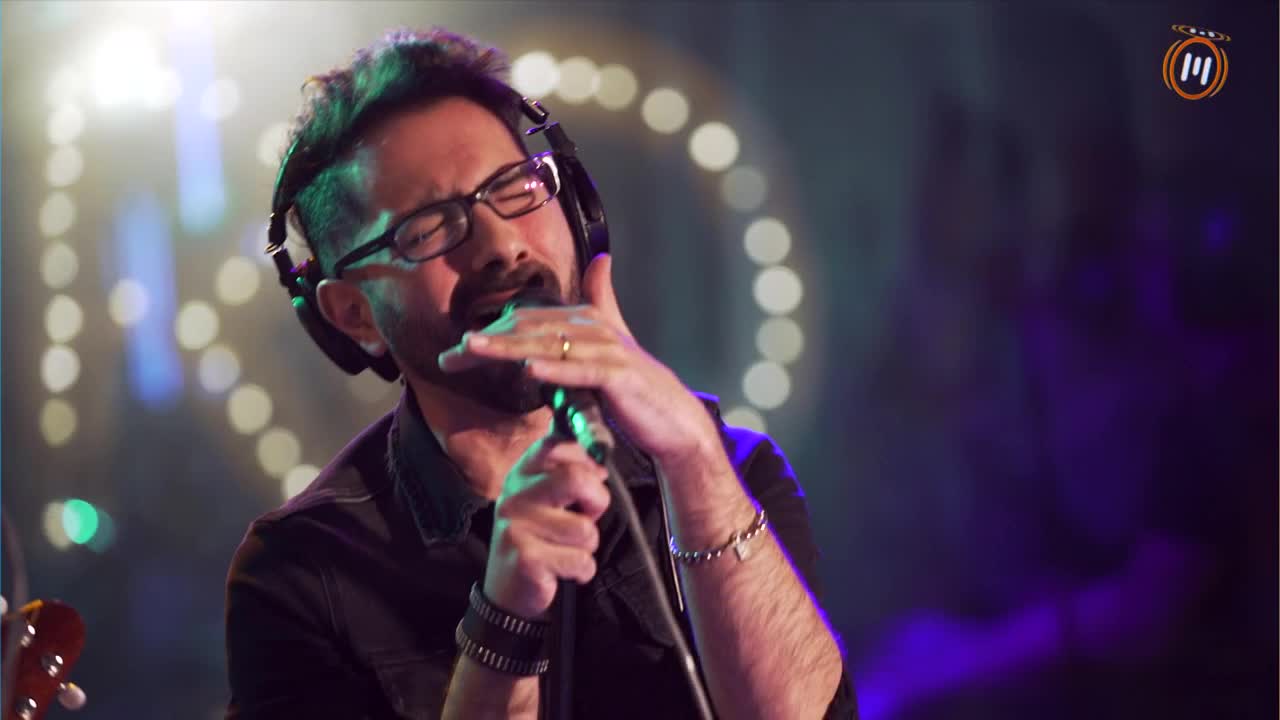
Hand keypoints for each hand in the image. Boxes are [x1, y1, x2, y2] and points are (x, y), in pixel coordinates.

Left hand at [439, 254, 730, 481]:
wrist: (673, 420)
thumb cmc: (635, 388)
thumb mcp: (613, 342)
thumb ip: (603, 300)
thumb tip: (601, 260)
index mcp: (586, 318)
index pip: (527, 321)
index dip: (490, 334)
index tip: (455, 354)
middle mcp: (595, 327)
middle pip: (531, 329)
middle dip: (489, 341)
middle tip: (452, 354)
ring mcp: (608, 351)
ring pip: (549, 346)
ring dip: (509, 347)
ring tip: (475, 349)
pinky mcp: (619, 376)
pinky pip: (581, 371)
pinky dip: (555, 369)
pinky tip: (528, 369)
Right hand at [483, 434, 611, 618]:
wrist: (506, 589)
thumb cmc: (538, 538)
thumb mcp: (546, 498)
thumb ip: (571, 474)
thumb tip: (601, 464)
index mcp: (522, 473)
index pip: (556, 444)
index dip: (586, 459)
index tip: (592, 478)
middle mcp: (515, 494)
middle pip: (577, 478)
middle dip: (597, 501)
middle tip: (587, 516)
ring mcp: (517, 526)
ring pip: (585, 528)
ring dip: (587, 546)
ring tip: (565, 550)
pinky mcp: (526, 558)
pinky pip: (581, 560)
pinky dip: (582, 570)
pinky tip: (561, 570)